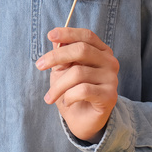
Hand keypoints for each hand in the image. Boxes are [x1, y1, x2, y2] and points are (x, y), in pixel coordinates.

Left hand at [36, 27, 119, 142]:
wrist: (82, 119)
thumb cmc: (71, 90)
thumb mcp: (63, 70)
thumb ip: (62, 55)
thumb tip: (57, 41)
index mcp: (100, 51)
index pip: (86, 36)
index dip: (68, 33)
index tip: (50, 35)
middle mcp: (110, 62)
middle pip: (81, 50)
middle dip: (56, 56)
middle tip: (39, 65)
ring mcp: (112, 79)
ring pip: (78, 73)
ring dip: (58, 86)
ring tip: (50, 96)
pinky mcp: (110, 96)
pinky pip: (83, 90)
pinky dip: (68, 96)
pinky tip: (66, 101)